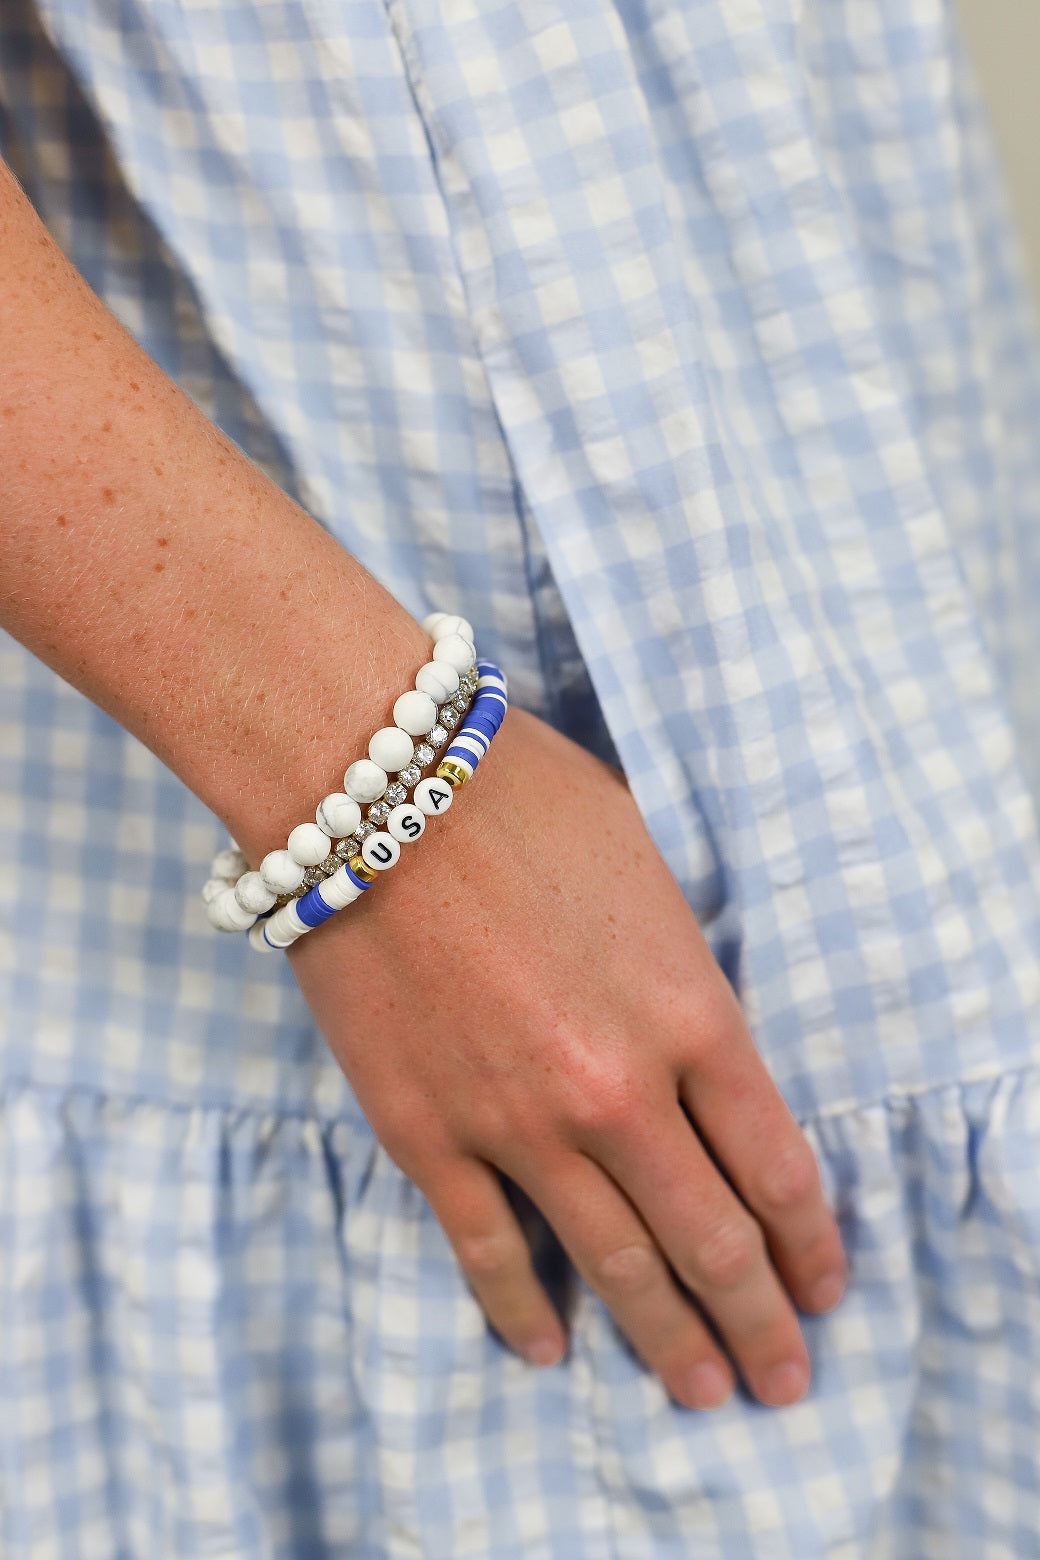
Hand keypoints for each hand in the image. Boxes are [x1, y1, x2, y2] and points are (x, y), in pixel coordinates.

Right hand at [287, 705, 847, 1410]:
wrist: (370, 784)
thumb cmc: (520, 798)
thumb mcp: (649, 871)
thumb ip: (684, 976)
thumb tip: (698, 1044)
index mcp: (692, 1013)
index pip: (778, 1167)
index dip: (811, 1244)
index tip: (824, 1287)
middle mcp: (618, 1091)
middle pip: (711, 1242)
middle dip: (759, 1323)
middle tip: (782, 1377)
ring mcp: (518, 1123)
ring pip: (613, 1266)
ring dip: (666, 1341)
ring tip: (701, 1392)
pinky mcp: (425, 1134)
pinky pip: (486, 1250)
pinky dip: (520, 1312)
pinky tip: (546, 1350)